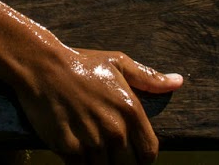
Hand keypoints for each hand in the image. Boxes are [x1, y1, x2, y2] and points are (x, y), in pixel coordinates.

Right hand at [16, 47, 181, 164]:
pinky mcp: (68, 147)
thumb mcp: (118, 63)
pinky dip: (80, 163)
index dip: (142, 158)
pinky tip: (76, 151)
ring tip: (90, 149)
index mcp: (130, 111)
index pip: (149, 153)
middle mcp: (114, 129)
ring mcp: (91, 140)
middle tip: (108, 151)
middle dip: (120, 162)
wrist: (40, 65)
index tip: (131, 154)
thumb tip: (178, 81)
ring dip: (98, 163)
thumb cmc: (80, 63)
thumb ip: (149, 77)